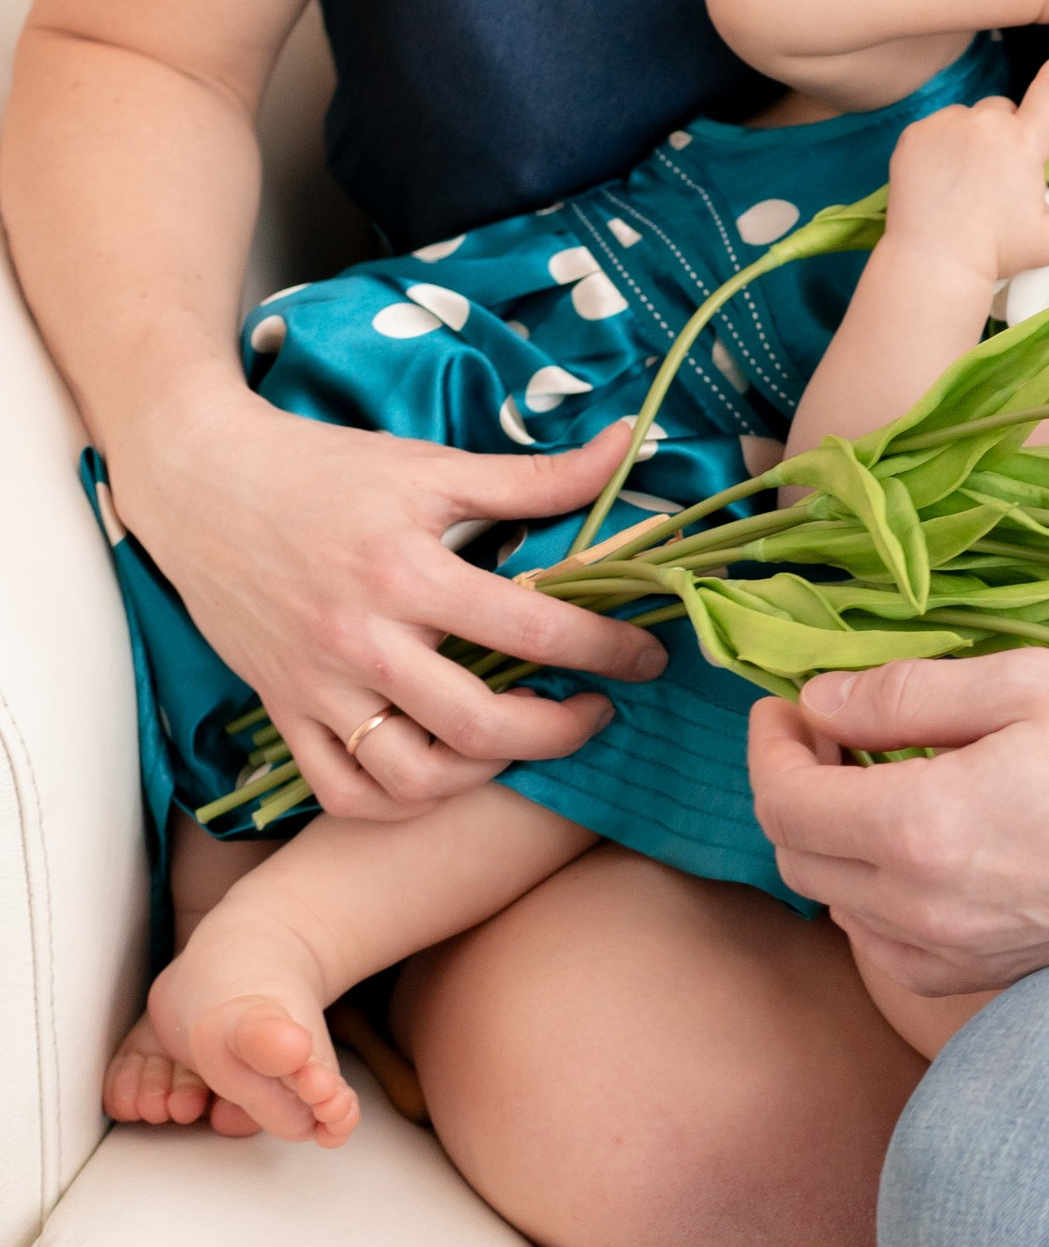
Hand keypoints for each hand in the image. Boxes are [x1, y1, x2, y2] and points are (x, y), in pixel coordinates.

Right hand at [109, 381, 664, 817]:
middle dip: (560, 732)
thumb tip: (630, 446)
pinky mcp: (283, 710)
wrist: (202, 483)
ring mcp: (318, 686)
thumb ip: (536, 476)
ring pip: (412, 776)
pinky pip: (344, 792)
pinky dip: (401, 800)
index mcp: (407, 573)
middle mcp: (362, 641)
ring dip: (484, 774)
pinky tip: (444, 771)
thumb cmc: (322, 469)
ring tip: (521, 741)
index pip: (532, 631)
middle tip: (598, 712)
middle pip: (480, 726)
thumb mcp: (431, 463)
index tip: (647, 657)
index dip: (607, 650)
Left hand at [749, 648, 1048, 992]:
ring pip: (834, 901)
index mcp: (922, 827)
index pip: (785, 798)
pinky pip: (883, 940)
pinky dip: (873, 889)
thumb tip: (818, 700)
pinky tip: (920, 841)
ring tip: (877, 776)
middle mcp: (919, 909)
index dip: (769, 743)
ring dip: (832, 836)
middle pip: (795, 855)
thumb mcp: (1027, 683)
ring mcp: (950, 954)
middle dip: (793, 783)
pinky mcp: (980, 976)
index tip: (786, 703)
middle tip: (831, 728)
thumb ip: (907, 693)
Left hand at [881, 51, 1048, 288]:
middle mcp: (987, 122)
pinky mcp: (915, 133)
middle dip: (1009, 131)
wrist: (932, 262)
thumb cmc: (996, 252)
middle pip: (1006, 109)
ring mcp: (947, 124)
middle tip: (1001, 175)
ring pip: (970, 118)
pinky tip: (941, 179)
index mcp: (1024, 141)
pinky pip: (937, 128)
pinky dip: (941, 146)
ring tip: (967, 181)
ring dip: (974, 137)